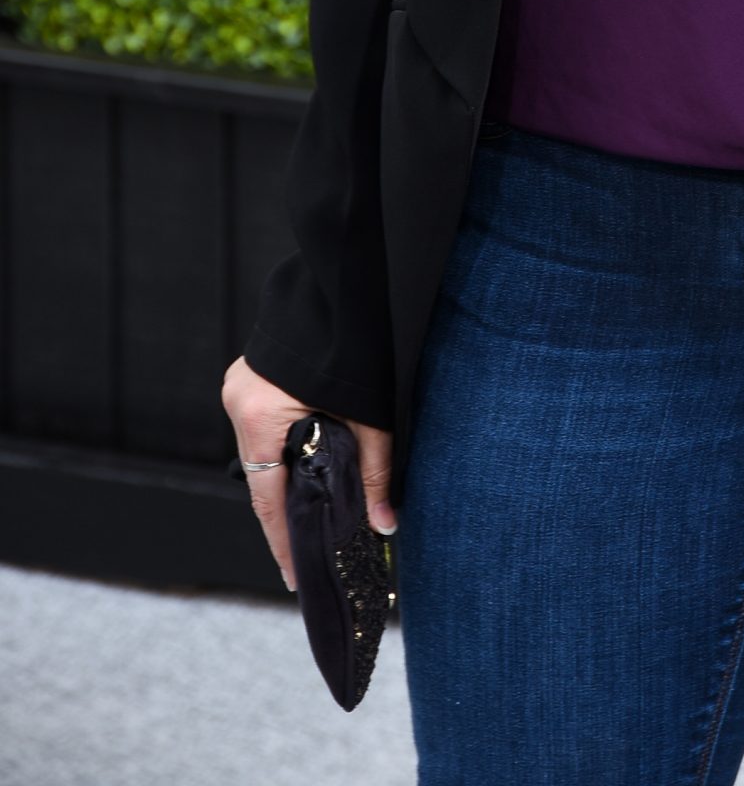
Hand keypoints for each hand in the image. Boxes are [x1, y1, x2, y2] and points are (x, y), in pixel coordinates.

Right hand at [221, 355, 395, 591]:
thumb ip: (375, 472)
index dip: (284, 541)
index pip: (267, 499)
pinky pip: (266, 427)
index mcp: (259, 414)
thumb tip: (386, 526)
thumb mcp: (369, 415)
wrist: (348, 283)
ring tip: (315, 515)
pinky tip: (309, 467)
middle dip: (289, 512)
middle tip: (312, 551)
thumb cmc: (356, 344)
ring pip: (265, 452)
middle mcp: (241, 402)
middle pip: (264, 476)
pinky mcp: (252, 377)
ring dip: (289, 477)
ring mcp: (242, 387)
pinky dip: (287, 448)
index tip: (295, 576)